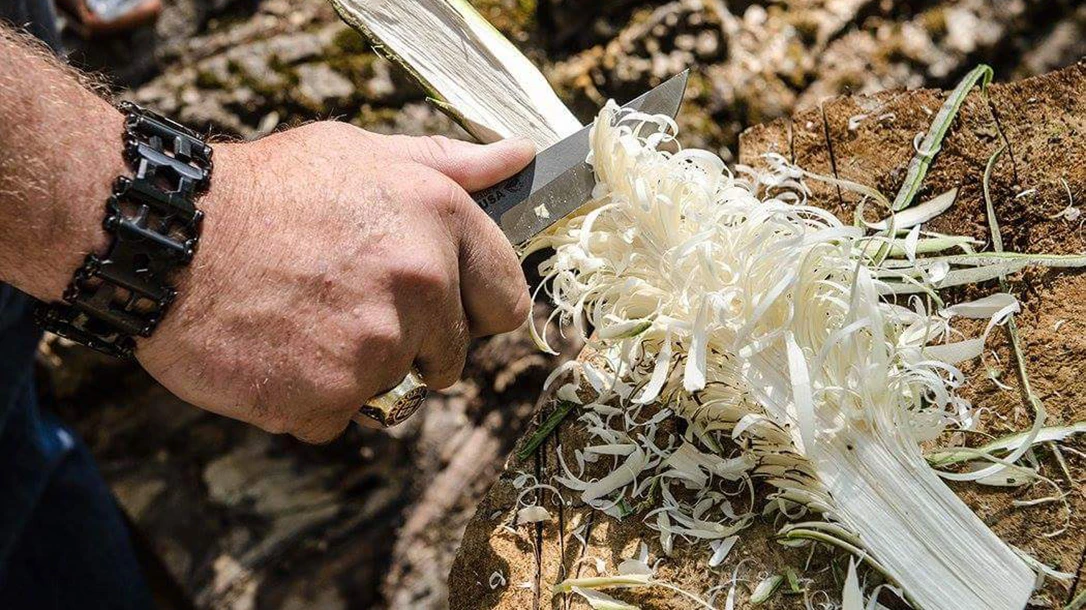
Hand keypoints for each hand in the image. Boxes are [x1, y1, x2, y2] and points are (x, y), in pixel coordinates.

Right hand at [136, 122, 533, 441]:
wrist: (166, 237)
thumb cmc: (263, 190)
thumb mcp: (360, 153)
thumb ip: (450, 163)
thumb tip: (518, 159)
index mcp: (441, 222)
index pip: (507, 301)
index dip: (475, 308)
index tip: (446, 307)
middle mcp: (423, 284)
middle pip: (452, 354)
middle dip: (412, 340)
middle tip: (349, 306)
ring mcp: (379, 347)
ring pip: (393, 385)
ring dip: (356, 368)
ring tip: (302, 320)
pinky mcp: (331, 398)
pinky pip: (339, 415)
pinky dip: (310, 397)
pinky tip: (276, 352)